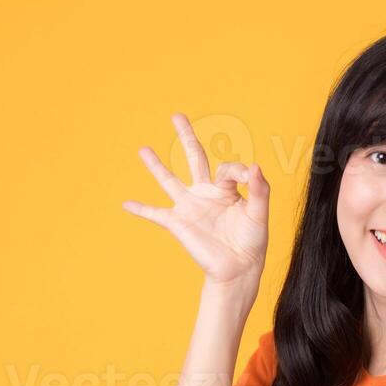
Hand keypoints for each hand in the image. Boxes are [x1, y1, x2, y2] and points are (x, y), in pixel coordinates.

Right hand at [121, 113, 269, 288]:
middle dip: (186, 136)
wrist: (238, 269)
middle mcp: (206, 193)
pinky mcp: (178, 223)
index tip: (248, 177)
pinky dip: (140, 209)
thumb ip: (259, 189)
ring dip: (155, 165)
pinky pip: (154, 213)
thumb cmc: (252, 242)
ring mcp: (189, 207)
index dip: (238, 169)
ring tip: (143, 149)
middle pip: (194, 157)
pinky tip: (125, 203)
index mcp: (226, 189)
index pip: (226, 167)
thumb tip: (254, 165)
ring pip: (169, 179)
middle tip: (177, 115)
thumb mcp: (260, 213)